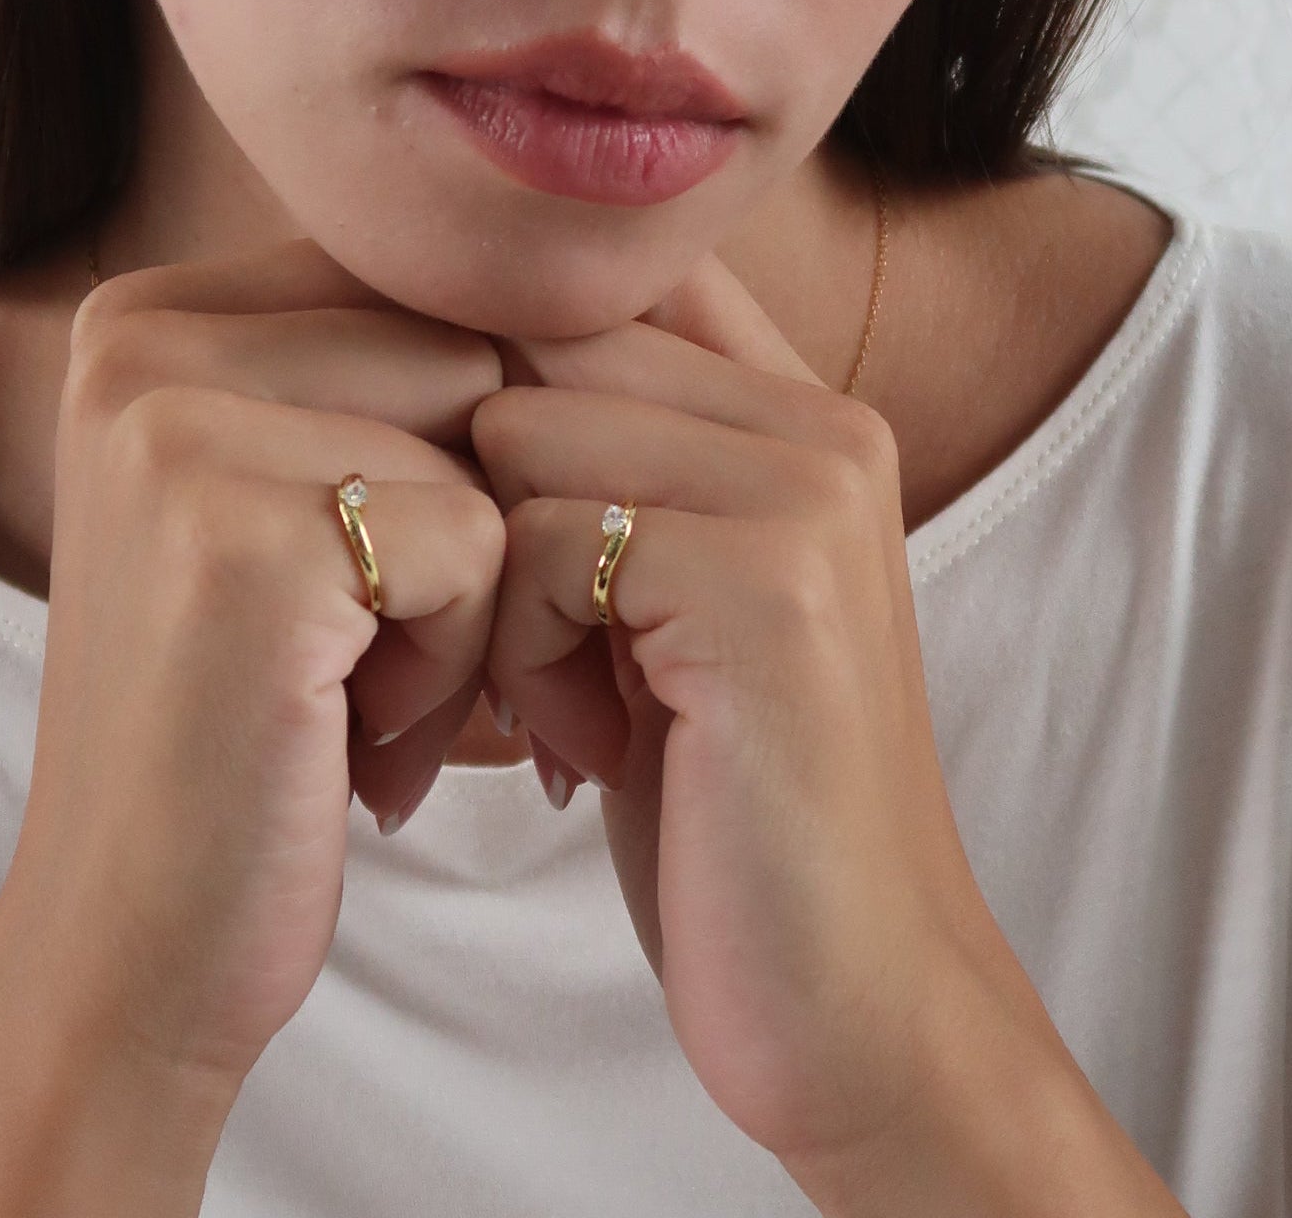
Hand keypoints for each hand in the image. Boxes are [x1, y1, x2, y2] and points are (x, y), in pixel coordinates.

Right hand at [17, 237, 506, 1094]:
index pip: (421, 290)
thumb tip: (575, 266)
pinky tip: (350, 738)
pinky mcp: (240, 540)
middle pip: (466, 353)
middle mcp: (138, 340)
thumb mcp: (283, 494)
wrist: (133, 947)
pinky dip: (459, 665)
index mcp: (146, 311)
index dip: (460, 444)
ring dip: (473, 596)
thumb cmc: (249, 721)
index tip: (382, 577)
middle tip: (371, 655)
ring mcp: (176, 431)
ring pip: (489, 441)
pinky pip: (482, 545)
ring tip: (356, 692)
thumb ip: (377, 362)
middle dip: (475, 520)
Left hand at [469, 249, 1092, 1200]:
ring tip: (561, 698)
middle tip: (510, 643)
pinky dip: (520, 652)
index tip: (473, 525)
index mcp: (803, 407)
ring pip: (516, 432)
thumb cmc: (723, 805)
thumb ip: (607, 456)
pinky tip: (582, 746)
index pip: (592, 282)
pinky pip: (538, 541)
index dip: (491, 384)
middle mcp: (820, 420)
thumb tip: (433, 337)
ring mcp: (806, 493)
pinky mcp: (768, 584)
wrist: (858, 1009)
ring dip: (494, 581)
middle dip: (480, 491)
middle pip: (531, 346)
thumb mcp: (663, 598)